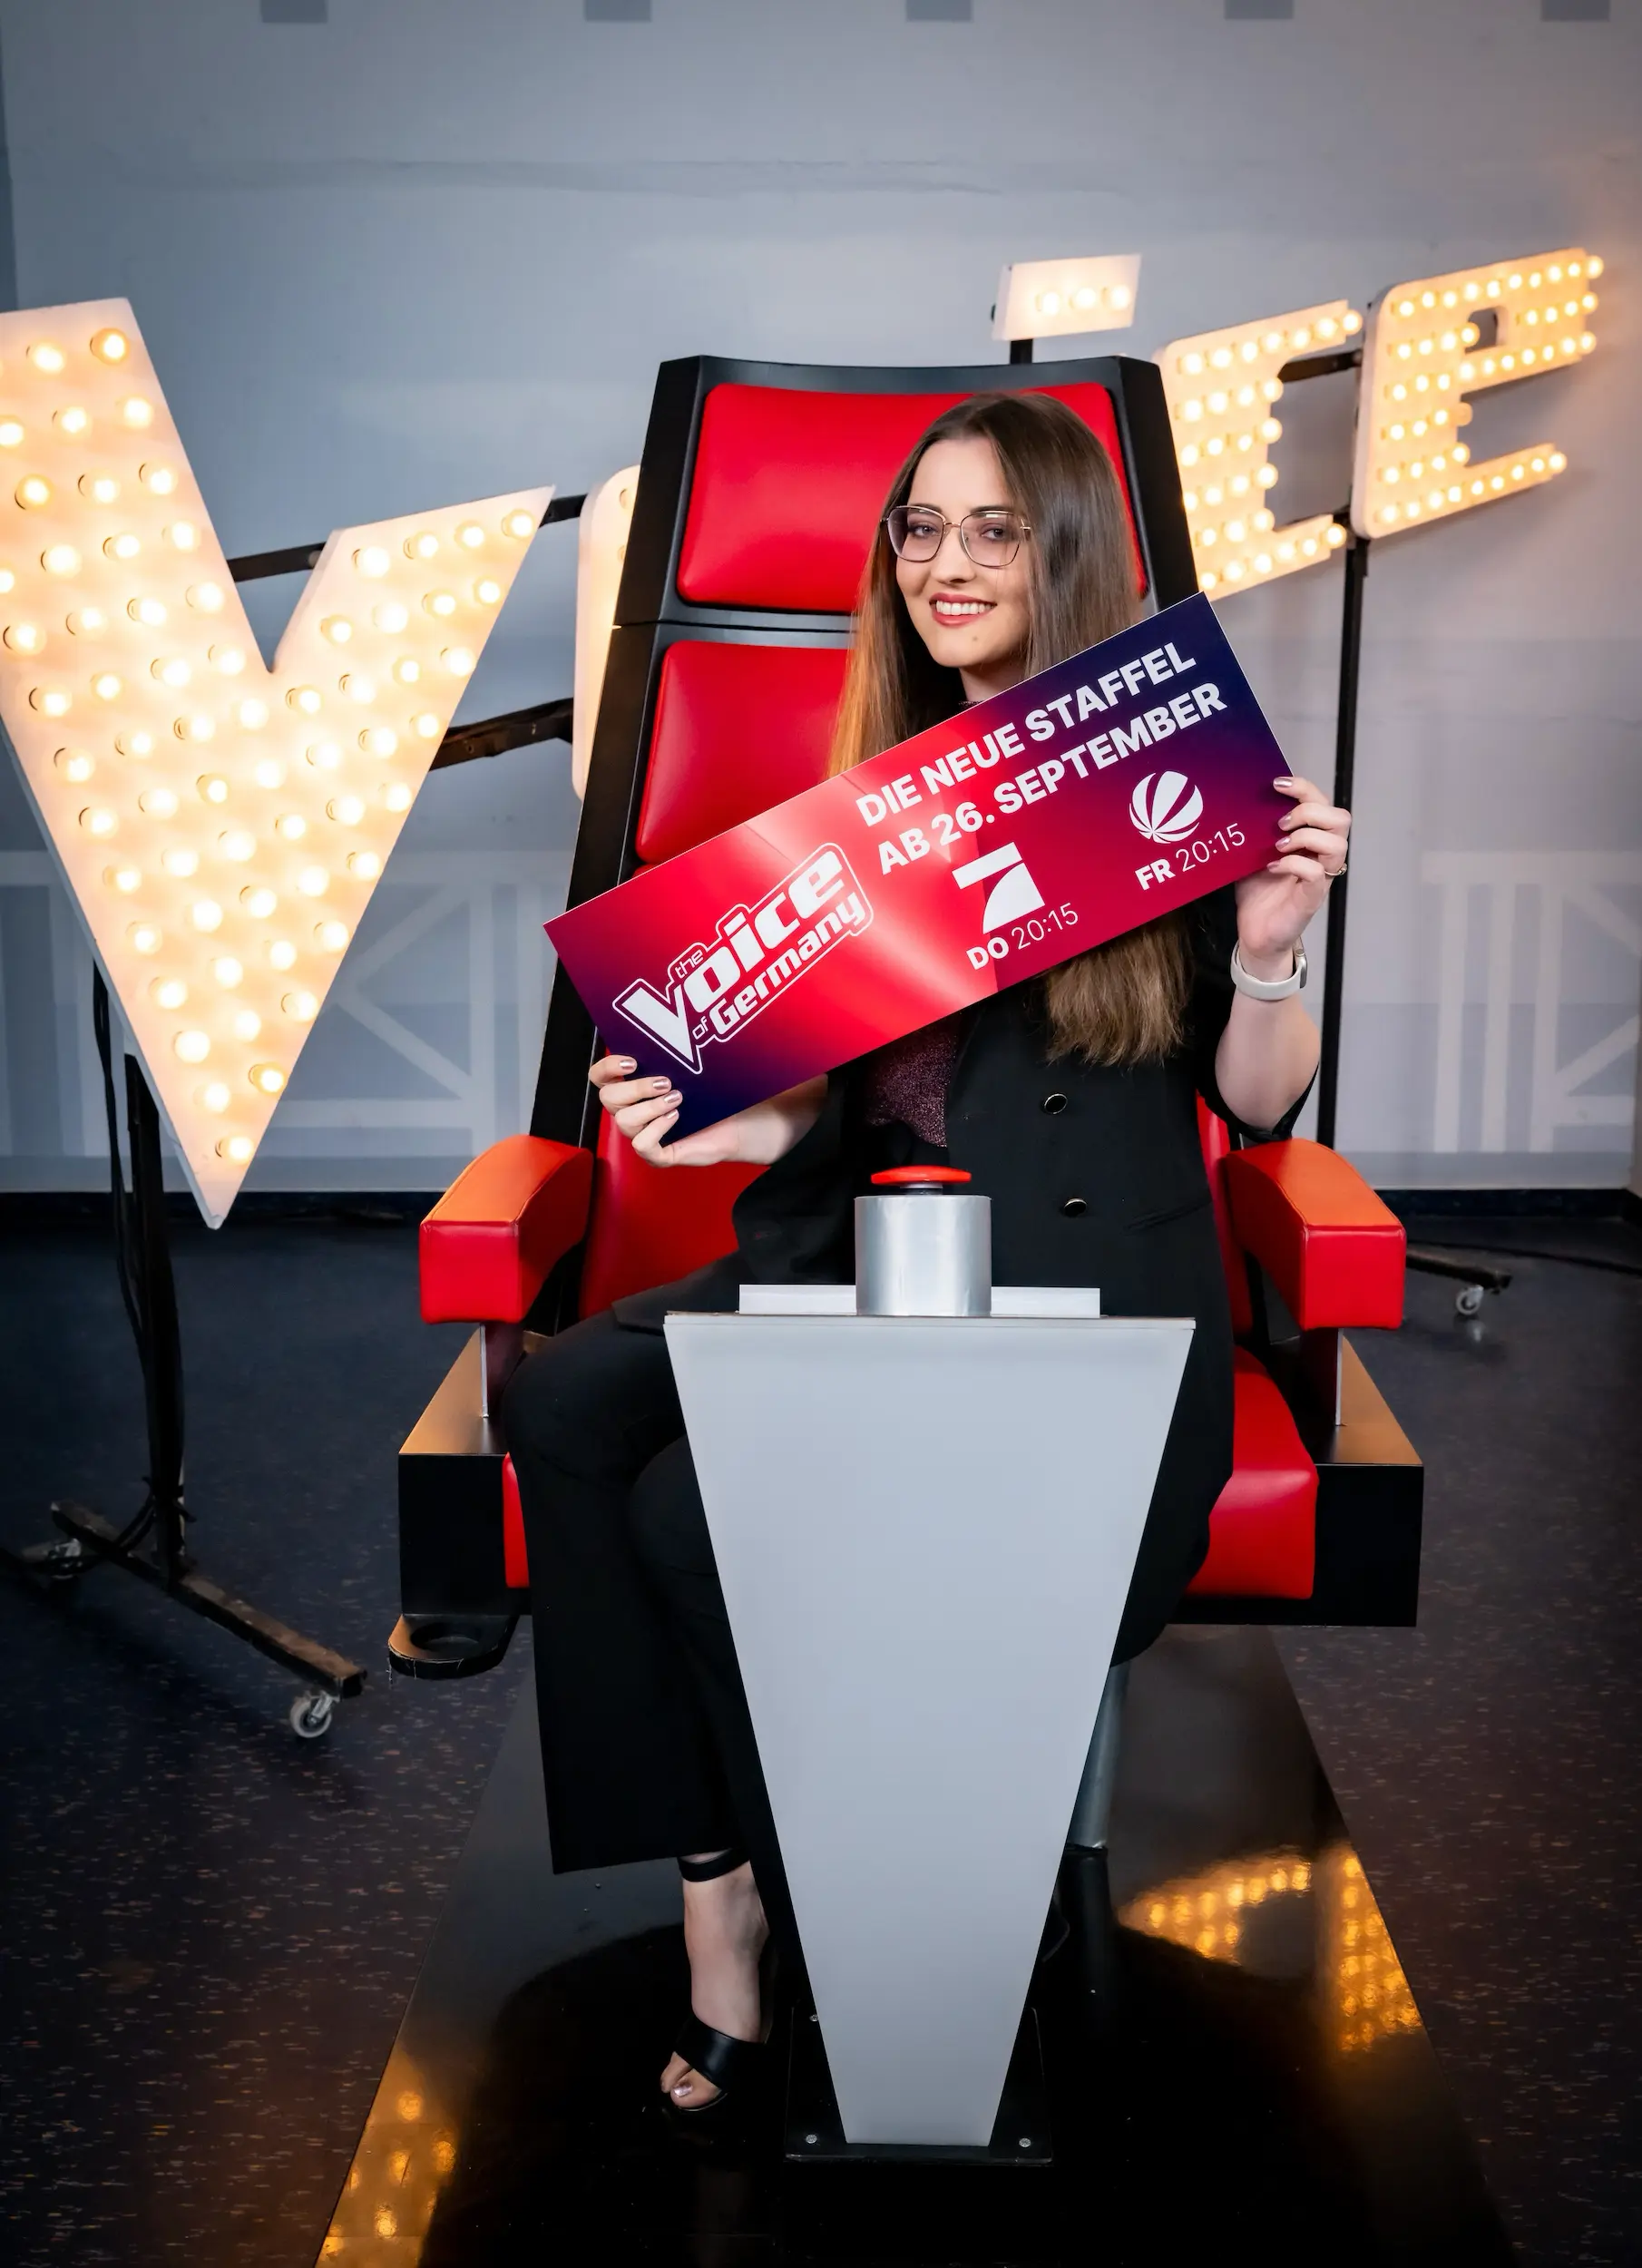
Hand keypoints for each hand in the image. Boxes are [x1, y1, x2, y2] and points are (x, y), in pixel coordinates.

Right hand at [590, 1055, 748, 1166]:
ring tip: (677, 1099)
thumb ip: (670, 1056)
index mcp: (631, 1088)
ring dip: (650, 1107)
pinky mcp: (656, 1154)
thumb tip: (667, 1034)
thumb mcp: (687, 1070)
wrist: (737, 1122)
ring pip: (623, 1121)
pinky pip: (642, 1144)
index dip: (607, 1068)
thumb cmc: (711, 1094)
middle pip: (607, 1099)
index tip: (633, 1062)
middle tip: (665, 1082)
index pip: (599, 1077)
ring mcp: (642, 1134)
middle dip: (635, 1088)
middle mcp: (631, 1111)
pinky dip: (657, 1128)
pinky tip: (676, 1117)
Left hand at [1233, 774, 1349, 971]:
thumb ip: (1256, 830)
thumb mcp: (1253, 853)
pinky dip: (1293, 863)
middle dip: (1309, 811)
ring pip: (1337, 844)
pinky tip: (1272, 867)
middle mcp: (1322, 855)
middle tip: (1279, 823)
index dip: (1305, 788)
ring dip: (1305, 836)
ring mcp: (1320, 877)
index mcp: (1311, 839)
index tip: (1277, 783)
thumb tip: (1238, 802)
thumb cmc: (1258, 892)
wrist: (1254, 933)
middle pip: (1341, 818)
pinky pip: (1316, 873)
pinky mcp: (1312, 898)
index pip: (1323, 803)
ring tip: (1277, 844)